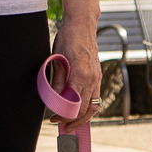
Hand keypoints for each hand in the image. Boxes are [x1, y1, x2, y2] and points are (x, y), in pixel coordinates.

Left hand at [51, 15, 101, 129]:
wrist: (82, 25)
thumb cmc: (67, 39)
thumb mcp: (57, 60)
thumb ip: (58, 82)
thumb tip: (55, 101)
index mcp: (81, 75)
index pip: (75, 106)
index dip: (64, 116)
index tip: (54, 118)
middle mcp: (92, 79)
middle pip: (86, 110)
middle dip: (74, 121)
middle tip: (61, 126)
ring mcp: (97, 78)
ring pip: (94, 106)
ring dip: (83, 117)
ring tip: (72, 124)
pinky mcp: (97, 76)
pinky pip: (96, 97)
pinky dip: (88, 107)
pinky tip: (78, 110)